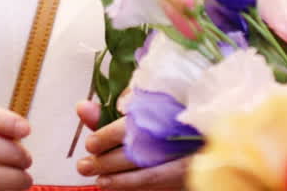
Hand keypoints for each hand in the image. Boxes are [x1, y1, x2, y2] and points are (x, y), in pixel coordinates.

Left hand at [74, 100, 188, 189]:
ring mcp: (188, 156)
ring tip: (100, 182)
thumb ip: (112, 109)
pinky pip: (161, 184)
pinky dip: (138, 187)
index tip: (91, 144)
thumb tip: (82, 108)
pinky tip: (120, 187)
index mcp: (166, 109)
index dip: (108, 136)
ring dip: (121, 182)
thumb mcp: (142, 103)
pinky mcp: (192, 172)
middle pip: (139, 152)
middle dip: (107, 163)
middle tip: (84, 166)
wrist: (204, 125)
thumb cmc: (169, 111)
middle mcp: (179, 133)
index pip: (133, 125)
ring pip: (152, 175)